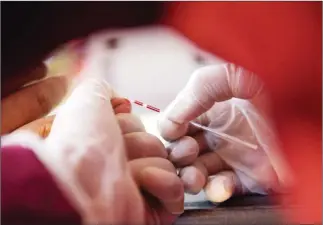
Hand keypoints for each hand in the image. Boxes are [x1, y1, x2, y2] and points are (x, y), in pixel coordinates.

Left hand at [3, 44, 183, 223]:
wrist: (80, 184)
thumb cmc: (79, 145)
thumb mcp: (86, 100)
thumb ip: (101, 90)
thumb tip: (118, 99)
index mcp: (108, 144)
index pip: (139, 125)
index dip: (128, 124)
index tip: (111, 129)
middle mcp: (122, 166)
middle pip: (155, 143)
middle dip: (140, 145)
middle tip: (118, 156)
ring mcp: (139, 188)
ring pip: (167, 163)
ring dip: (149, 165)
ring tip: (127, 176)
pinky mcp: (154, 209)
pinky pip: (176, 188)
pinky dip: (164, 184)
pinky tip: (144, 184)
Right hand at [158, 63, 292, 202]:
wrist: (299, 96)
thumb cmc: (260, 78)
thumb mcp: (217, 79)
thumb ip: (188, 99)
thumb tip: (168, 127)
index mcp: (208, 114)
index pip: (177, 131)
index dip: (172, 137)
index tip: (178, 136)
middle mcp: (219, 135)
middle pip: (186, 156)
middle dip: (179, 159)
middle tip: (187, 155)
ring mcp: (234, 156)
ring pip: (201, 174)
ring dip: (193, 179)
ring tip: (195, 177)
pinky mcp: (252, 175)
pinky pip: (228, 188)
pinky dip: (219, 190)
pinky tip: (220, 184)